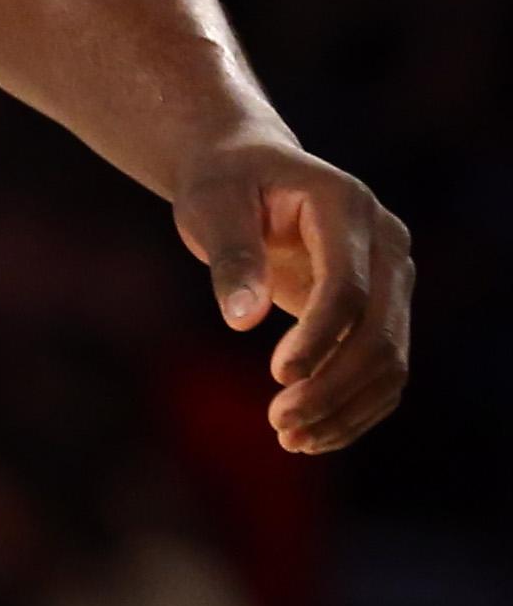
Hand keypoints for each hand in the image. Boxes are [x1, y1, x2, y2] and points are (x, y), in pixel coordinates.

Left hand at [174, 135, 412, 452]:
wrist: (247, 167)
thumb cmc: (224, 182)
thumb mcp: (212, 205)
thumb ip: (231, 255)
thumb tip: (242, 320)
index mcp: (346, 205)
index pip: (349, 287)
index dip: (318, 337)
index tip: (276, 375)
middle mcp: (385, 242)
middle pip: (379, 333)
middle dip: (333, 386)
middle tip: (279, 424)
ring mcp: (393, 276)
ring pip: (391, 360)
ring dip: (345, 407)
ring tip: (290, 438)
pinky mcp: (384, 308)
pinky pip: (383, 368)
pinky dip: (354, 407)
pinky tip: (313, 434)